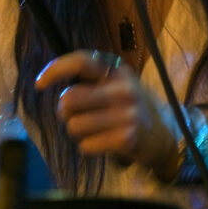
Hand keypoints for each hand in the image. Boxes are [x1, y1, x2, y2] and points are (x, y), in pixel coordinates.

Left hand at [35, 49, 178, 175]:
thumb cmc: (134, 107)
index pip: (81, 61)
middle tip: (74, 116)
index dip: (55, 69)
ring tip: (95, 131)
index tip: (39, 83)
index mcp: (118, 72)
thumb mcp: (121, 83)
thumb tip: (52, 81)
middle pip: (69, 99)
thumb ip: (93, 79)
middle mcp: (123, 90)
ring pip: (74, 126)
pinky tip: (105, 143)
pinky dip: (88, 147)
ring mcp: (126, 115)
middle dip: (64, 112)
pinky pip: (86, 145)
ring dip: (77, 132)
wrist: (168, 134)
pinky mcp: (126, 138)